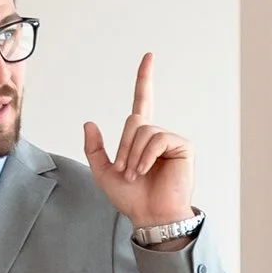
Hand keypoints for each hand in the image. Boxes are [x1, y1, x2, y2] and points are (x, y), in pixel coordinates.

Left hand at [82, 51, 194, 229]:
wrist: (150, 216)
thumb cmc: (131, 198)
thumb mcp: (103, 173)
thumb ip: (95, 149)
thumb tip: (89, 123)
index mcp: (140, 138)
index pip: (142, 102)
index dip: (144, 79)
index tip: (148, 57)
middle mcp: (157, 134)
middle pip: (133, 120)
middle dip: (122, 147)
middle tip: (123, 171)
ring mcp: (170, 139)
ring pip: (143, 130)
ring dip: (132, 155)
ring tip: (135, 174)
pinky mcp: (182, 146)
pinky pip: (157, 138)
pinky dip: (146, 155)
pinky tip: (146, 170)